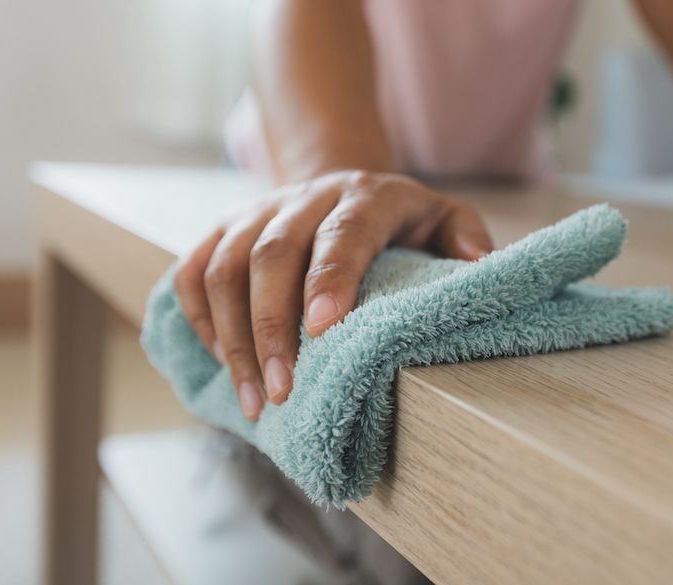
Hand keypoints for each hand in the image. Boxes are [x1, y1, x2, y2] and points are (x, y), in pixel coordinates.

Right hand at [173, 171, 493, 420]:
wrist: (342, 187)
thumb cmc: (401, 221)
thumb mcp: (444, 218)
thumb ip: (465, 236)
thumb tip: (479, 265)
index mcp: (365, 196)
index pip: (343, 234)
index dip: (329, 278)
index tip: (323, 331)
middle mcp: (305, 197)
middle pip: (271, 256)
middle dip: (271, 329)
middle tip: (281, 392)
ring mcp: (258, 211)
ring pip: (224, 268)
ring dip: (231, 338)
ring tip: (253, 398)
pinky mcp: (224, 229)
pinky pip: (194, 272)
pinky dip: (200, 320)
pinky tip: (223, 363)